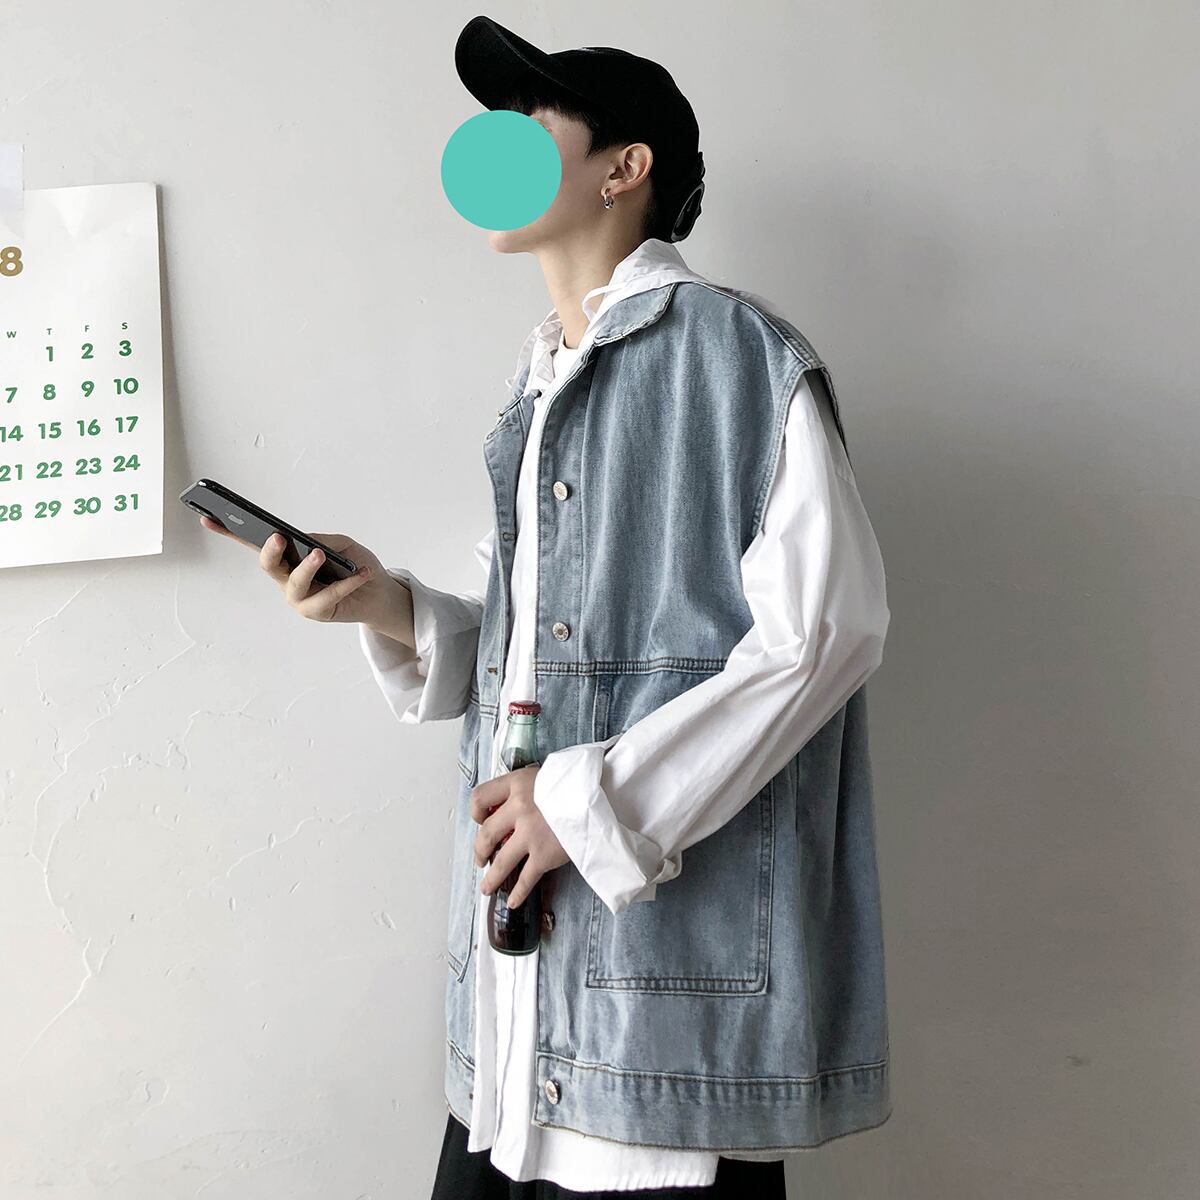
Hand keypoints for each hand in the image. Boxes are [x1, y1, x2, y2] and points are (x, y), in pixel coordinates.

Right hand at [198, 517, 395, 626]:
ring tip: (321, 554)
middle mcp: (286, 577)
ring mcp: (298, 597)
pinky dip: (346, 583)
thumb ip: (322, 540)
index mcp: (286, 556)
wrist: (379, 592)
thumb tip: (306, 542)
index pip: (253, 543)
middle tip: (279, 538)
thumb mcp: (342, 544)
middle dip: (271, 551)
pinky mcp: (316, 612)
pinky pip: (327, 596)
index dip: (229, 532)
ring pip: (294, 582)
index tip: (207, 516)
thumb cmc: (355, 564)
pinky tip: (361, 573)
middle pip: (268, 564)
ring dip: (307, 567)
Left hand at [471, 764, 569, 909]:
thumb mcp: (545, 776)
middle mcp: (518, 808)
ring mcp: (530, 833)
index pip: (480, 797)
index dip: (476, 811)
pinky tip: (513, 901)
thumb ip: (525, 789)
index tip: (480, 820)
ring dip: (491, 877)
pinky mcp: (544, 854)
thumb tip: (509, 809)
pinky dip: (517, 893)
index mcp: (517, 784)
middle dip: (479, 850)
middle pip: (485, 834)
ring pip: (500, 862)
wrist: (603, 795)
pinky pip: (525, 879)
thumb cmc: (576, 784)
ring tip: (487, 887)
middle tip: (481, 858)